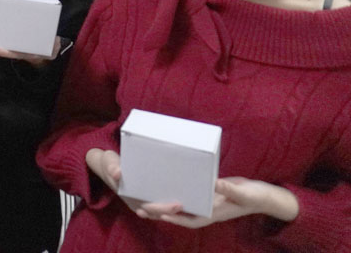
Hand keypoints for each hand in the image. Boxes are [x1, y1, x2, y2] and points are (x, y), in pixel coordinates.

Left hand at [0, 35, 60, 66]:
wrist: (48, 50)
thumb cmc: (49, 46)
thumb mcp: (53, 47)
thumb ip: (54, 46)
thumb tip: (56, 43)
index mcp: (28, 53)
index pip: (15, 53)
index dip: (5, 52)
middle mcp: (19, 51)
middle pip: (3, 51)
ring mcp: (15, 48)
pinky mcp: (12, 43)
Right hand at [85, 148, 182, 218]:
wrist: (108, 166)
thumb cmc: (110, 163)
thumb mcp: (109, 162)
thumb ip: (112, 166)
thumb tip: (116, 173)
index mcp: (127, 196)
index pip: (146, 207)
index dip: (160, 209)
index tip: (173, 206)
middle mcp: (135, 202)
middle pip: (155, 212)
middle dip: (168, 211)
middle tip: (181, 206)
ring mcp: (140, 202)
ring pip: (158, 213)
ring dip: (170, 213)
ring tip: (184, 208)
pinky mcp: (145, 199)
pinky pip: (158, 208)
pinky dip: (167, 209)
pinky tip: (179, 205)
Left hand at [156, 178, 299, 227]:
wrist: (262, 194)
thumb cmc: (254, 196)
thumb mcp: (242, 193)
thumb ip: (228, 189)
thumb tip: (214, 184)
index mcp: (214, 213)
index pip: (190, 220)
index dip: (175, 218)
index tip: (159, 215)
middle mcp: (206, 210)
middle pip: (180, 214)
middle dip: (161, 213)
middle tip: (139, 209)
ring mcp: (205, 203)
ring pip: (180, 206)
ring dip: (163, 204)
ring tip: (142, 201)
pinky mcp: (205, 194)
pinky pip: (186, 196)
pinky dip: (174, 193)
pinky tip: (162, 187)